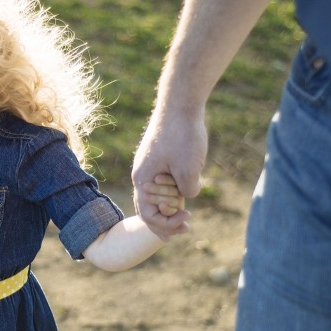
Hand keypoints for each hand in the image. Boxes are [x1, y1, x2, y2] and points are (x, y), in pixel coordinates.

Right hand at [132, 104, 207, 238]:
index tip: (187, 222)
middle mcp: (142, 174)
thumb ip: (187, 192)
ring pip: (158, 194)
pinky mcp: (159, 158)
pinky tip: (187, 186)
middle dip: (167, 219)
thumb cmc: (182, 136)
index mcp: (143, 180)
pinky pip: (164, 181)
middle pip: (149, 207)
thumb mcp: (189, 170)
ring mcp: (149, 166)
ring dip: (172, 202)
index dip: (166, 224)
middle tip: (187, 222)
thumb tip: (186, 196)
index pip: (148, 215)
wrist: (180, 105)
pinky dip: (174, 189)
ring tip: (186, 207)